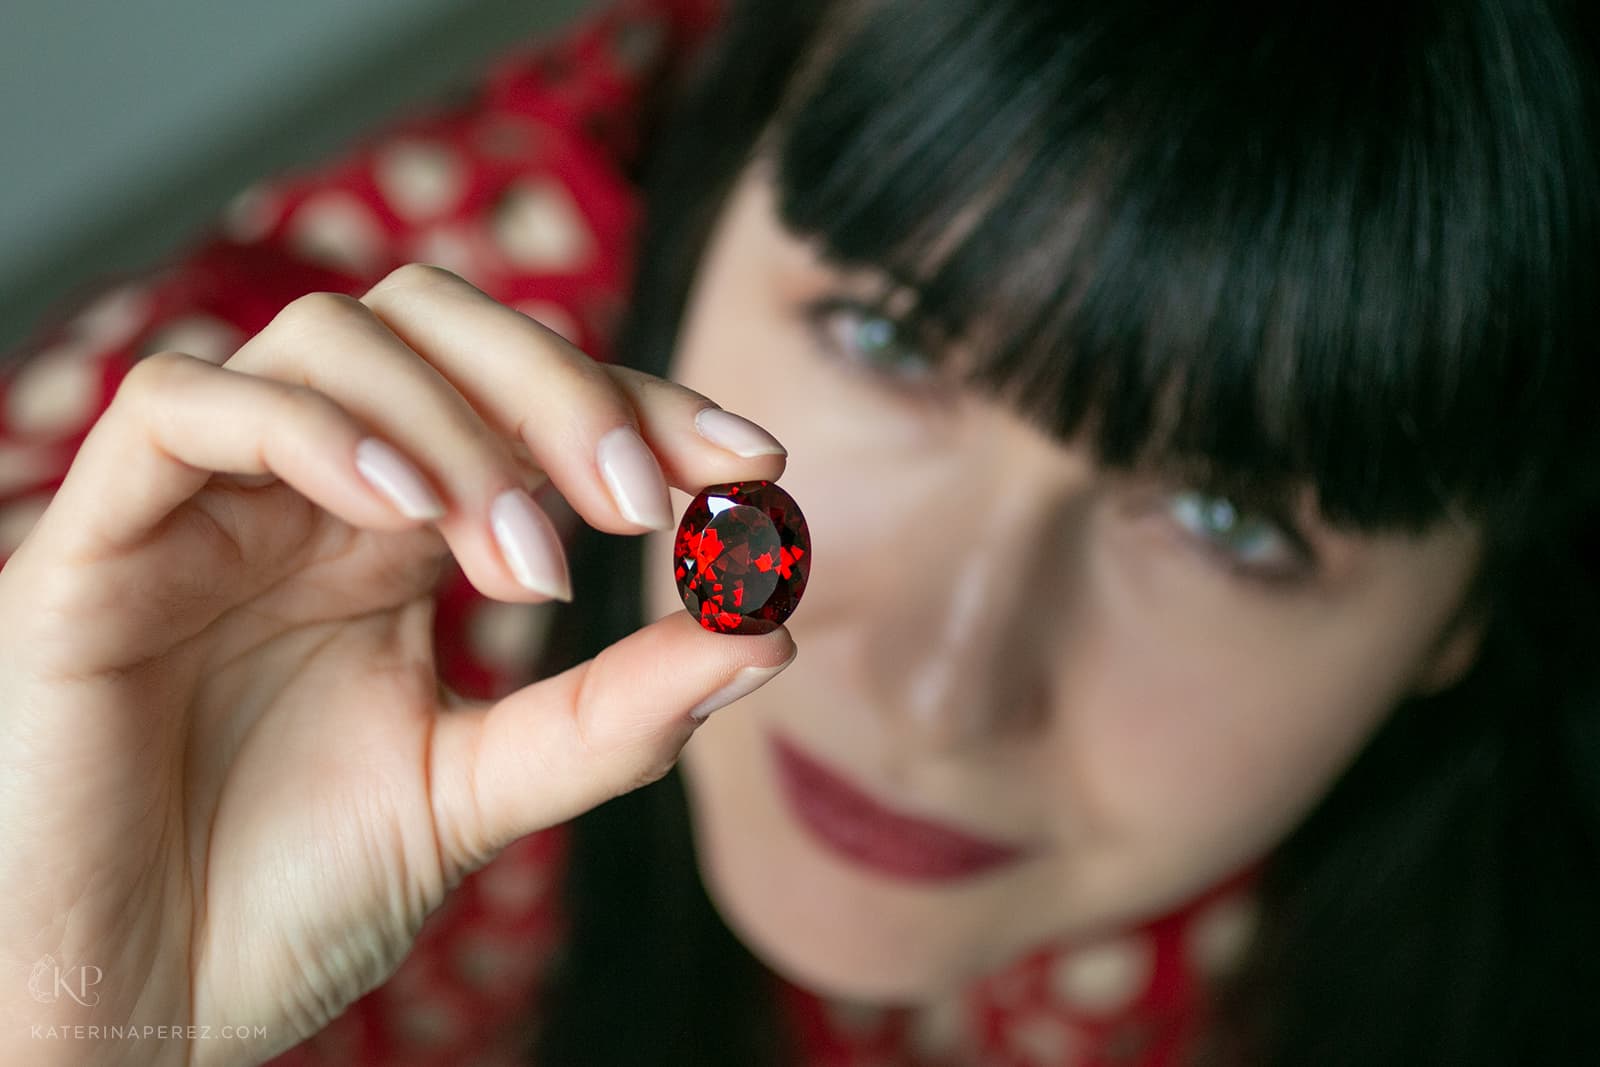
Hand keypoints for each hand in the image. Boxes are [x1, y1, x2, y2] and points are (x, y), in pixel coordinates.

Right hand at [0, 264, 793, 1066]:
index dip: (642, 406)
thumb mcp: (478, 794)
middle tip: (644, 500)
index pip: (526, 405)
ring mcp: (205, 507)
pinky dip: (313, 433)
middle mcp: (307, 495)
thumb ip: (609, 716)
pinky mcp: (97, 541)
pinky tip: (403, 515)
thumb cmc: (287, 899)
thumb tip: (767, 635)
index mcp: (395, 535)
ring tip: (525, 564)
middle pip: (438, 327)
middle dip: (561, 389)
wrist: (134, 1012)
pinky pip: (186, 410)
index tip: (754, 463)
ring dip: (454, 426)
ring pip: (329, 341)